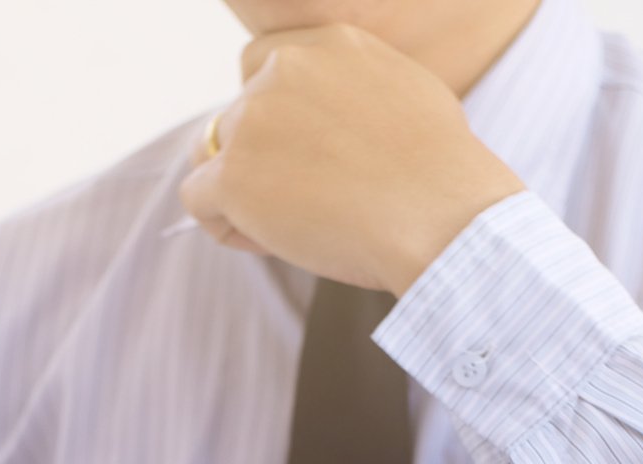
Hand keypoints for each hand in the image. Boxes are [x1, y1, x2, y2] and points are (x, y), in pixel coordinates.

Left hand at [178, 24, 524, 293]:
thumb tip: (326, 116)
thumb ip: (352, 89)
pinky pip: (199, 200)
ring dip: (242, 192)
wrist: (443, 220)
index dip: (276, 117)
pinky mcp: (234, 176)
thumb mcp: (405, 93)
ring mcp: (253, 121)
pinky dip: (228, 227)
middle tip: (313, 198)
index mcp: (327, 42)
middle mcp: (283, 69)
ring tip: (297, 223)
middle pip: (236, 116)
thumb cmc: (439, 176)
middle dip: (262, 159)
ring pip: (212, 156)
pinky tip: (273, 242)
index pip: (261, 66)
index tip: (311, 154)